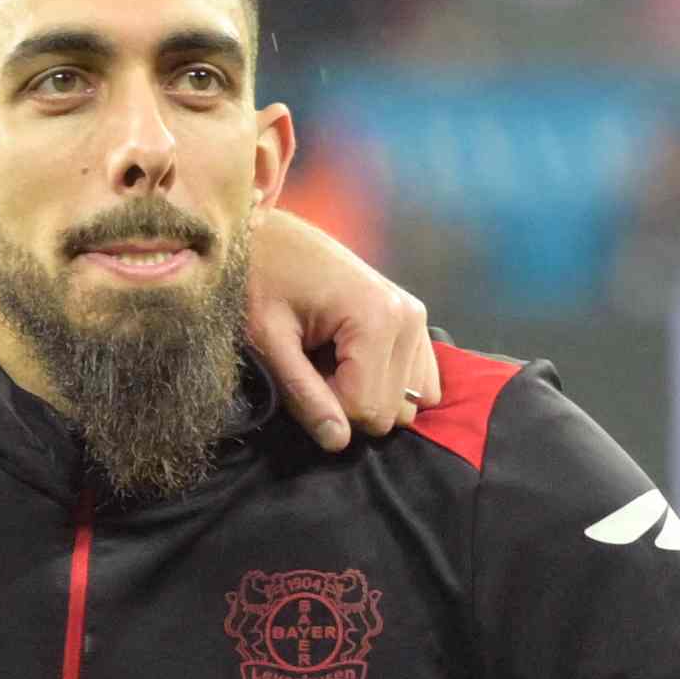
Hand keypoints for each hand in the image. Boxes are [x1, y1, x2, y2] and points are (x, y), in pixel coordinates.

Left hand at [238, 206, 442, 451]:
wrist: (271, 235)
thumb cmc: (260, 281)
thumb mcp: (269, 340)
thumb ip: (303, 394)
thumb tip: (337, 442)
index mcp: (377, 318)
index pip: (367, 408)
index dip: (327, 408)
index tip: (299, 376)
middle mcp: (409, 319)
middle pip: (392, 411)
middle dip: (347, 404)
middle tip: (313, 367)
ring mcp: (417, 319)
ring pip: (408, 403)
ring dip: (367, 395)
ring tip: (330, 361)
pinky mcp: (415, 322)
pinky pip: (419, 384)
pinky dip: (385, 385)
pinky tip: (352, 361)